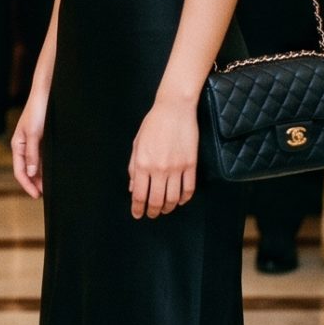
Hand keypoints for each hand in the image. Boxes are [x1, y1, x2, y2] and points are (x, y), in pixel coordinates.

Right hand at [12, 88, 48, 198]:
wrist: (47, 92)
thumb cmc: (39, 110)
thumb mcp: (35, 133)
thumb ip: (33, 154)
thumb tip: (31, 173)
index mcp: (18, 145)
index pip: (20, 171)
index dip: (27, 185)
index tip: (37, 196)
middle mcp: (24, 146)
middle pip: (28, 170)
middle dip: (35, 183)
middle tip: (46, 195)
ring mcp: (34, 143)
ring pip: (36, 165)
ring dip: (41, 176)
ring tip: (52, 187)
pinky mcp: (43, 139)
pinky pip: (43, 158)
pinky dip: (46, 167)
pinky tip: (54, 172)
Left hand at [127, 97, 199, 217]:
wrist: (174, 110)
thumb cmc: (153, 125)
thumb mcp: (137, 145)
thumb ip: (134, 168)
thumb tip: (133, 188)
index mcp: (143, 164)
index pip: (139, 195)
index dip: (138, 208)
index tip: (138, 214)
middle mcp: (159, 169)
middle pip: (156, 200)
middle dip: (153, 211)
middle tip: (152, 214)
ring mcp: (176, 168)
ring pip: (173, 198)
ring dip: (168, 207)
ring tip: (165, 209)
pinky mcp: (190, 164)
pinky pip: (189, 189)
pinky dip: (184, 199)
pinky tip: (180, 200)